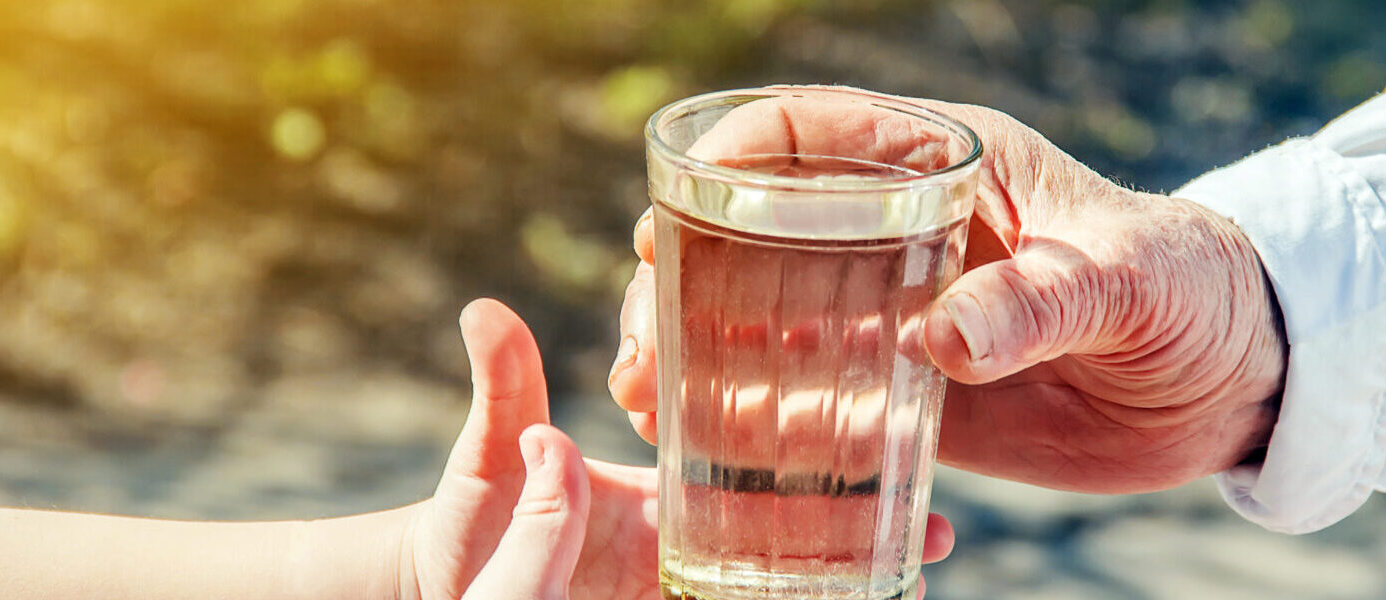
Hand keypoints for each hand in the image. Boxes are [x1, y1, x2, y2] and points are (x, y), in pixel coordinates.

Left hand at [411, 299, 955, 598]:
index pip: (760, 467)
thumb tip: (485, 310)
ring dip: (848, 583)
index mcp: (661, 489)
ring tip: (914, 589)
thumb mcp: (489, 461)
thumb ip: (505, 395)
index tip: (902, 457)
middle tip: (943, 533)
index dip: (832, 464)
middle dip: (871, 536)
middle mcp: (683, 541)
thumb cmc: (464, 527)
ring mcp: (680, 586)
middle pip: (795, 537)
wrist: (442, 592)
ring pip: (780, 585)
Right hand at [608, 87, 1287, 493]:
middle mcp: (908, 233)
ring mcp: (901, 313)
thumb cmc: (1195, 291)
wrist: (1236, 380)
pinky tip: (712, 451)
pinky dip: (762, 422)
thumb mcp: (1130, 282)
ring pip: (771, 316)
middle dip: (686, 274)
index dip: (733, 157)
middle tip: (645, 338)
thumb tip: (938, 342)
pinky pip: (821, 400)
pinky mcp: (915, 393)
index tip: (674, 209)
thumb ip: (1042, 302)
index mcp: (952, 165)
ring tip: (650, 400)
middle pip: (762, 230)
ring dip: (701, 351)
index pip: (817, 130)